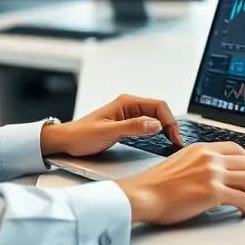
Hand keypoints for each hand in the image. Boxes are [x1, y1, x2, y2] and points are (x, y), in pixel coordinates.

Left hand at [40, 94, 182, 157]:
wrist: (67, 141)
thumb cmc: (82, 134)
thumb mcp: (109, 132)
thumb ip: (133, 127)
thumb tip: (156, 124)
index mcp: (126, 103)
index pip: (158, 106)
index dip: (170, 120)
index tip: (174, 136)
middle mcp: (129, 106)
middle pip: (159, 111)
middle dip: (171, 125)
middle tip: (176, 142)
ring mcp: (128, 115)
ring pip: (155, 118)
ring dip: (165, 128)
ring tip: (172, 142)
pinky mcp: (127, 125)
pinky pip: (148, 125)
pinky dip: (157, 132)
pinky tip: (160, 140)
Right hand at [116, 142, 244, 224]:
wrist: (142, 195)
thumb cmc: (154, 185)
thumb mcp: (180, 163)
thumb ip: (199, 164)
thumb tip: (216, 177)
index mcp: (202, 149)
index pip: (237, 150)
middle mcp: (209, 158)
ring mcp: (212, 174)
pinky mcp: (212, 192)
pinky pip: (242, 199)